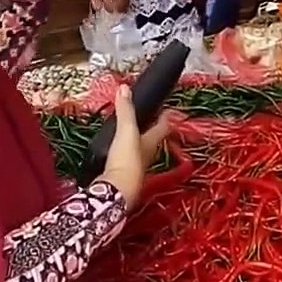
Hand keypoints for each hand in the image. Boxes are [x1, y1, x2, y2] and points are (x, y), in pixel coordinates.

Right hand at [100, 85, 172, 210]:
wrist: (115, 193)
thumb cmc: (127, 161)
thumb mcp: (126, 131)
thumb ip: (126, 110)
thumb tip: (125, 88)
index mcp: (151, 142)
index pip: (162, 127)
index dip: (164, 117)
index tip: (166, 109)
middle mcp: (146, 156)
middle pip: (151, 139)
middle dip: (150, 129)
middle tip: (146, 119)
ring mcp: (134, 168)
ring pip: (138, 151)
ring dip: (136, 142)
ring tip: (129, 133)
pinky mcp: (120, 176)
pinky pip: (123, 161)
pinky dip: (121, 154)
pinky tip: (114, 153)